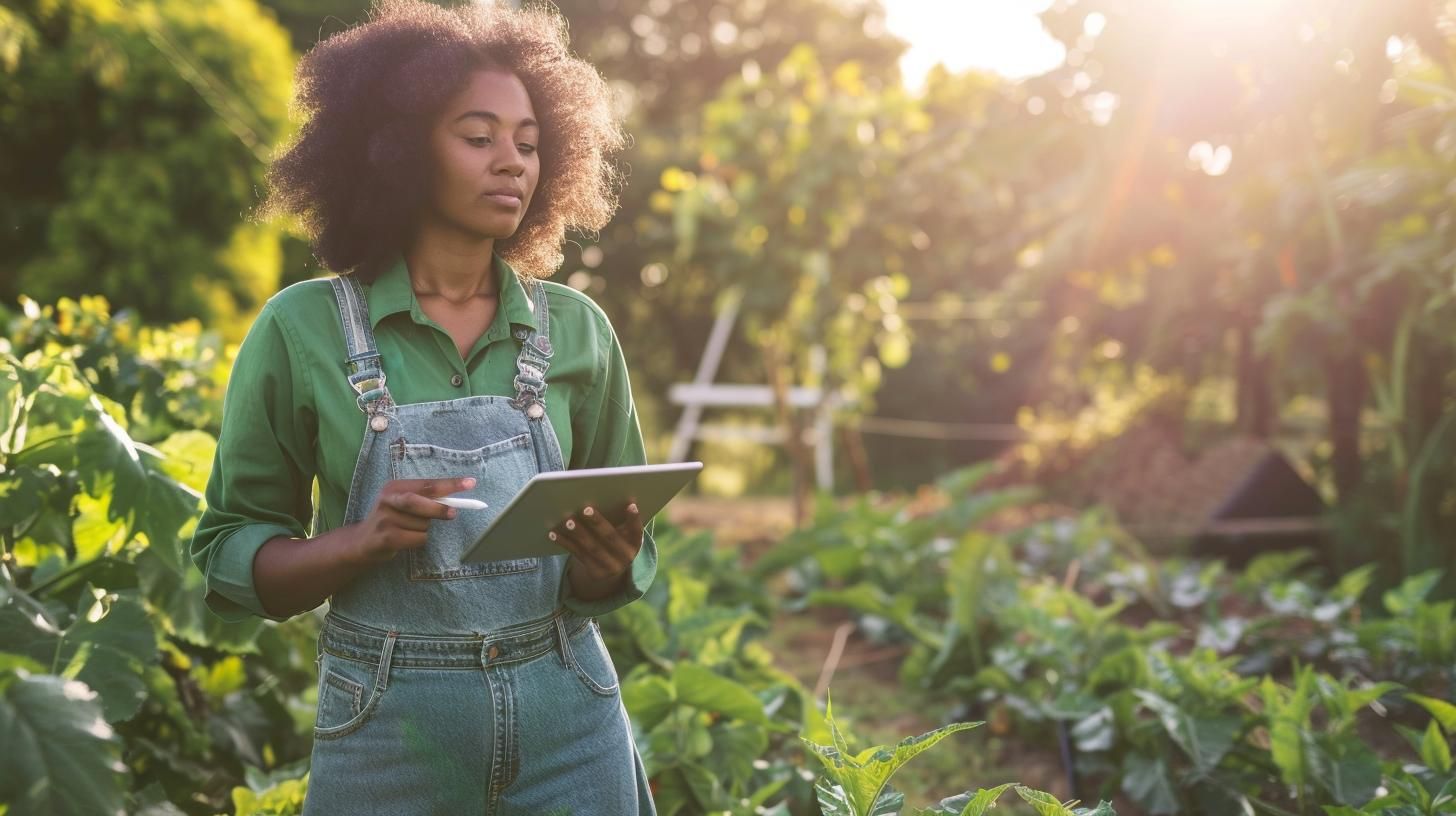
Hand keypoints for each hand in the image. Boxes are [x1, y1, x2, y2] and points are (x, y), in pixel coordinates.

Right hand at [354, 477, 474, 563]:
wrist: (363, 542)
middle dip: (438, 508)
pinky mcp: (386, 538)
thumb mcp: (403, 504)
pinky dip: (421, 540)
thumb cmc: (392, 520)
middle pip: (419, 500)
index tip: (471, 483)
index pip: (426, 484)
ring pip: (422, 524)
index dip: (449, 484)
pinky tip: (409, 540)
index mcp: (394, 487)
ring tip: (413, 530)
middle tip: (453, 513)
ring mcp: (385, 519)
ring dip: (427, 529)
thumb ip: (424, 499)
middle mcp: (388, 500)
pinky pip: (417, 539)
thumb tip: (456, 499)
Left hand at [549, 502, 643, 586]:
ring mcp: (610, 567)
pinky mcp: (595, 572)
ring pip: (592, 547)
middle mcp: (626, 556)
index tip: (630, 504)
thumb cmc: (615, 540)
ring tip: (568, 521)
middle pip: (610, 537)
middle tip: (586, 509)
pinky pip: (578, 555)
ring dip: (578, 533)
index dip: (634, 518)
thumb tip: (602, 494)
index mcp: (635, 542)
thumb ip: (619, 519)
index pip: (637, 529)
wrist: (611, 569)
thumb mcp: (622, 533)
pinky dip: (565, 543)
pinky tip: (554, 533)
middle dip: (597, 523)